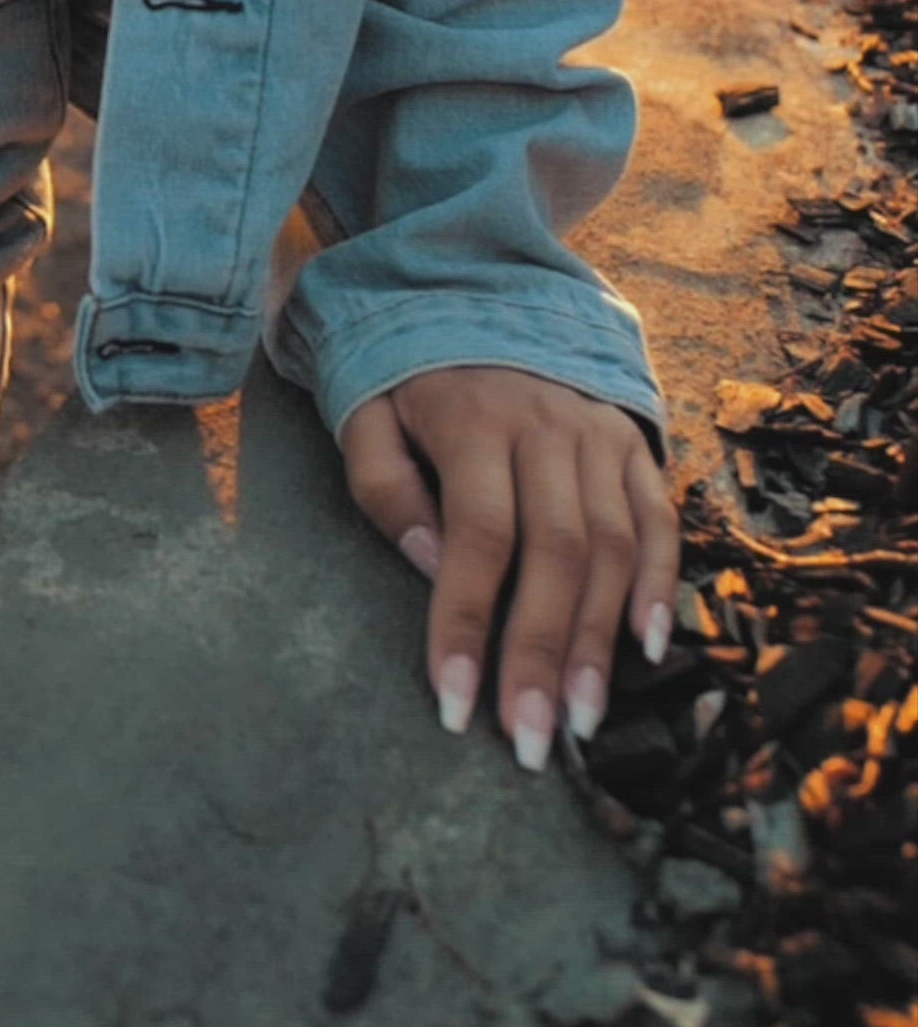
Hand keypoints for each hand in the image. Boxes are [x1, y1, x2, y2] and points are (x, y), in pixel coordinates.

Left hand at [340, 363, 680, 770]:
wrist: (476, 283)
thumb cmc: (410, 372)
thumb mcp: (367, 411)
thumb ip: (385, 488)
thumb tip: (434, 565)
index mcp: (473, 420)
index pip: (478, 537)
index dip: (467, 625)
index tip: (455, 706)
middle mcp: (546, 427)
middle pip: (556, 554)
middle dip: (542, 656)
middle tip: (531, 742)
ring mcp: (598, 432)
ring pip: (613, 547)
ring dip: (599, 642)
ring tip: (580, 721)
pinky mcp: (632, 440)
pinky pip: (658, 518)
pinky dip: (659, 585)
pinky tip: (645, 649)